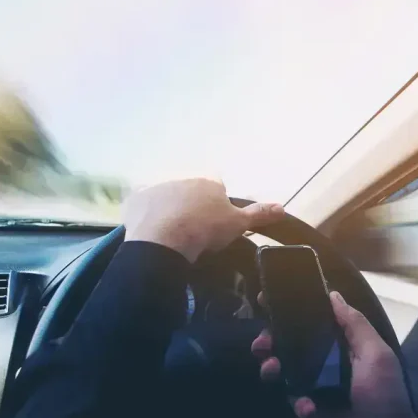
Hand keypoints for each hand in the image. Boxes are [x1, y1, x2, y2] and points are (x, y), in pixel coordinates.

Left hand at [123, 178, 284, 261]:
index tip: (213, 225)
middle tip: (192, 233)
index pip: (217, 188)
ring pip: (166, 198)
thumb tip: (282, 208)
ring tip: (170, 236)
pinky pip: (142, 207)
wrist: (165, 240)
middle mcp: (182, 177)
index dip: (216, 207)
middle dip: (191, 207)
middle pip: (190, 192)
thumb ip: (259, 214)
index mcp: (208, 181)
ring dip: (168, 211)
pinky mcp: (135, 199)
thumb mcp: (238, 224)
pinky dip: (146, 217)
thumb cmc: (206, 230)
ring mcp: (157, 186)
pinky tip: (150, 234)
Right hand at [251, 291, 417, 417]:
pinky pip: (292, 399)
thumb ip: (355, 324)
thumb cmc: (384, 394)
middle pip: (286, 343)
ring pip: (280, 369)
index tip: (265, 300)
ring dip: (270, 366)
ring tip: (271, 369)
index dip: (286, 310)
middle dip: (268, 339)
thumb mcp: (376, 354)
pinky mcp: (306, 409)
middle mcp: (322, 360)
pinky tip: (309, 407)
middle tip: (262, 343)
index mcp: (339, 344)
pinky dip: (298, 402)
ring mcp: (311, 385)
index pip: (308, 320)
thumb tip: (332, 295)